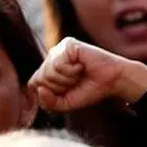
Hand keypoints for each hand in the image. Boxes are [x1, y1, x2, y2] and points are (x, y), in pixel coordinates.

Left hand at [29, 37, 146, 110]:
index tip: (69, 90)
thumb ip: (48, 103)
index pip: (33, 84)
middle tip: (76, 81)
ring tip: (80, 73)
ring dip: (67, 79)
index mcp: (48, 69)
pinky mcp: (67, 44)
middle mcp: (51, 57)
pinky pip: (58, 64)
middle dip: (59, 87)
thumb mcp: (66, 103)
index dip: (50, 94)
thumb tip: (39, 90)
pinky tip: (82, 66)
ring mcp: (59, 49)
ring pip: (48, 72)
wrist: (113, 81)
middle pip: (39, 79)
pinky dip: (71, 71)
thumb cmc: (91, 89)